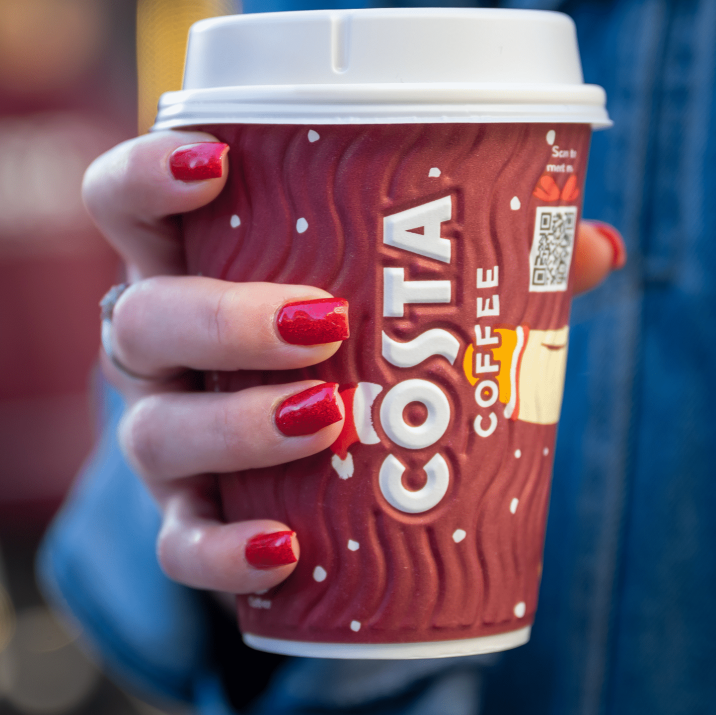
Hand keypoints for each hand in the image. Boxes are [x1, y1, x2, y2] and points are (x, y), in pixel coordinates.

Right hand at [82, 130, 624, 596]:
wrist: (303, 454)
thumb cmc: (340, 340)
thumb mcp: (384, 292)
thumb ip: (481, 261)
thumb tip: (593, 244)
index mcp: (190, 261)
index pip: (123, 201)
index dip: (147, 177)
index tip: (217, 164)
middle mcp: (158, 346)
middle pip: (140, 318)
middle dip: (222, 317)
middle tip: (323, 323)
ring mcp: (165, 432)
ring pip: (153, 428)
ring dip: (235, 425)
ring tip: (326, 419)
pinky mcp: (188, 516)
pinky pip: (176, 543)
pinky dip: (221, 550)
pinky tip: (283, 551)